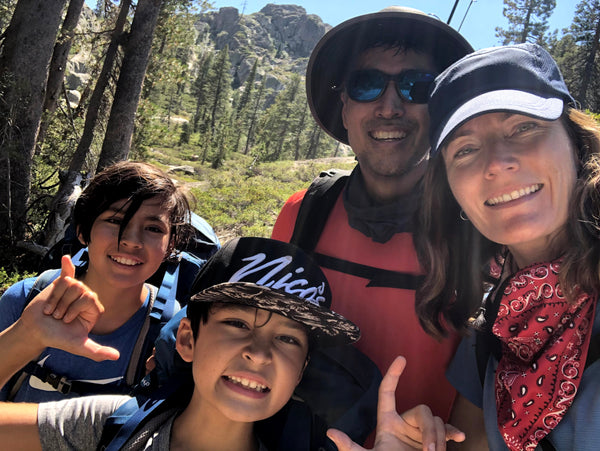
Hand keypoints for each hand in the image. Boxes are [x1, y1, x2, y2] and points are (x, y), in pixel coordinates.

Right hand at [20, 255, 119, 361]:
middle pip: (79, 288)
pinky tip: (66, 258)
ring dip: (55, 298)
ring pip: (69, 283)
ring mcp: (75, 290)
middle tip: (57, 316)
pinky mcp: (61, 285)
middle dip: (63, 304)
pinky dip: (66, 265)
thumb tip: (116, 357)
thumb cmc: (58, 338)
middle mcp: (87, 297)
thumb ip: (97, 352)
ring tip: (52, 310)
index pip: (89, 298)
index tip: (66, 321)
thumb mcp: (79, 346)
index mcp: (95, 309)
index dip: (74, 309)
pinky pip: (67, 273)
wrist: (37, 331)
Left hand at [327, 356, 464, 450]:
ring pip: (435, 421)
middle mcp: (405, 424)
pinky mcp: (434, 442)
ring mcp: (420, 433)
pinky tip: (459, 437)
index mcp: (387, 422)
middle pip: (422, 410)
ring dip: (438, 437)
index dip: (393, 375)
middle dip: (429, 429)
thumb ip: (350, 446)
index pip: (388, 392)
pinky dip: (452, 433)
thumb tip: (331, 433)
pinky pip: (446, 430)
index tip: (401, 359)